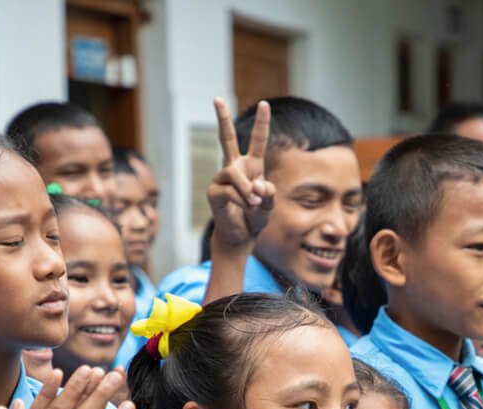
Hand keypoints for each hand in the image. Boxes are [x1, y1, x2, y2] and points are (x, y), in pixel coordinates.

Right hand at [207, 98, 273, 250]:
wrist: (241, 237)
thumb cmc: (255, 218)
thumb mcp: (269, 205)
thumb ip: (268, 193)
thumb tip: (256, 185)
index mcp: (252, 166)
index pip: (257, 141)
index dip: (262, 123)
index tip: (264, 103)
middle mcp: (234, 168)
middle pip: (227, 138)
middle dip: (222, 118)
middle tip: (217, 98)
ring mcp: (222, 178)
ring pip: (235, 175)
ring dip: (247, 191)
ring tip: (254, 204)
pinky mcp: (214, 192)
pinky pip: (229, 191)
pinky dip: (241, 200)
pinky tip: (245, 207)